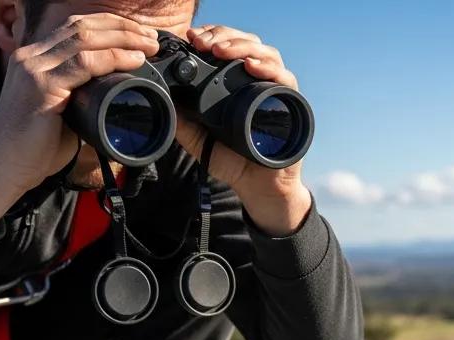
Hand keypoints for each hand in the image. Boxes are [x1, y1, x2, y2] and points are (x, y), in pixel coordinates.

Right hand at [0, 14, 159, 225]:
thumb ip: (81, 99)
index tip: (138, 36)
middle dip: (121, 27)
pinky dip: (112, 59)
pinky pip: (83, 63)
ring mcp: (33, 67)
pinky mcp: (40, 85)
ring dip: (122, 39)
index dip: (108, 26)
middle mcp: (31, 55)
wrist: (6, 169)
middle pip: (81, 25)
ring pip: (84, 38)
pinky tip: (134, 61)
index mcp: (35, 58)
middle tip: (152, 36)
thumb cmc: (34, 149)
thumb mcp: (62, 115)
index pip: (74, 27)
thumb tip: (111, 97)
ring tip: (149, 45)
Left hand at [176, 25, 311, 232]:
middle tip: (203, 42)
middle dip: (223, 37)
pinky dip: (269, 69)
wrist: (258, 189)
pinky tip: (251, 67)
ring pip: (265, 53)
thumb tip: (164, 100)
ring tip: (221, 52)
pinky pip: (284, 78)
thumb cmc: (234, 164)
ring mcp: (274, 91)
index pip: (226, 46)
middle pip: (245, 43)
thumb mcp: (200, 141)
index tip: (191, 38)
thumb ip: (183, 123)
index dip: (211, 36)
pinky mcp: (290, 105)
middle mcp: (256, 82)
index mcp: (235, 83)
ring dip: (242, 46)